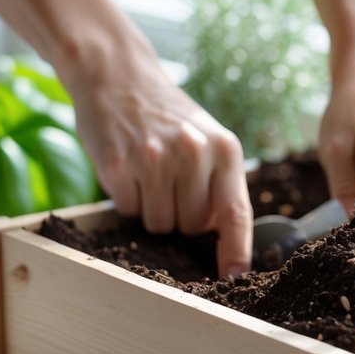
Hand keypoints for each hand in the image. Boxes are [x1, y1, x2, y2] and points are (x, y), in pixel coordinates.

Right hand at [57, 37, 252, 277]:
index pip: (236, 214)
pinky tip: (128, 169)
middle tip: (170, 182)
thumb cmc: (168, 115)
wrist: (118, 75)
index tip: (235, 278)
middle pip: (192, 227)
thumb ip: (219, 183)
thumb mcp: (207, 138)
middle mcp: (193, 154)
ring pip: (159, 225)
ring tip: (149, 173)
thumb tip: (220, 233)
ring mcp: (154, 160)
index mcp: (224, 149)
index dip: (236, 251)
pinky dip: (128, 199)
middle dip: (181, 216)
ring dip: (153, 209)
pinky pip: (129, 211)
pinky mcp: (118, 166)